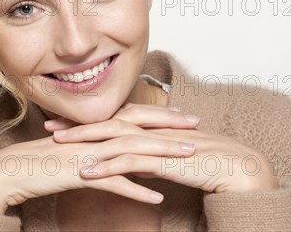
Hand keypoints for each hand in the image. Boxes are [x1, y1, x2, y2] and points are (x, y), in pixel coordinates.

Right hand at [0, 105, 199, 214]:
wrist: (11, 169)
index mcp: (93, 128)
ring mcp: (88, 154)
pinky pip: (113, 182)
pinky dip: (137, 191)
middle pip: (138, 127)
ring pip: (131, 150)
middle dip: (170, 126)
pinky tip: (158, 198)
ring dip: (163, 154)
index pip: (132, 116)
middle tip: (197, 126)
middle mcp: (93, 136)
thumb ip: (96, 147)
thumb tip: (118, 154)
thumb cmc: (41, 161)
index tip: (183, 115)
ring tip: (190, 157)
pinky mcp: (80, 174)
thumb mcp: (73, 149)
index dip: (159, 114)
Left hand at [51, 103, 278, 193]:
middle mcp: (153, 128)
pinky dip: (107, 166)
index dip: (89, 119)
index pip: (116, 117)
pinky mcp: (165, 159)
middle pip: (108, 121)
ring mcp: (158, 142)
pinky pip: (131, 162)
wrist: (240, 169)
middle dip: (78, 124)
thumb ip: (153, 158)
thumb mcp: (173, 159)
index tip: (65, 121)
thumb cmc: (210, 163)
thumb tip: (136, 165)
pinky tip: (87, 173)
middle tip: (50, 126)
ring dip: (85, 141)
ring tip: (59, 145)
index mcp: (154, 125)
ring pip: (114, 137)